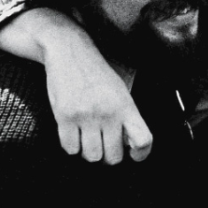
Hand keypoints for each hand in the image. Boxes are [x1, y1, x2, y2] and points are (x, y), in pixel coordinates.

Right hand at [42, 35, 152, 163]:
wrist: (70, 50)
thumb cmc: (96, 72)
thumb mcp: (120, 89)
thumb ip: (126, 115)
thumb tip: (128, 145)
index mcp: (126, 105)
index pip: (143, 140)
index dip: (141, 154)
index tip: (135, 156)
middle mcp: (108, 113)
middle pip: (113, 157)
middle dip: (109, 155)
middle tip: (104, 145)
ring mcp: (85, 116)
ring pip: (91, 156)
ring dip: (89, 151)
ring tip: (88, 137)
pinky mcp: (64, 117)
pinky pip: (69, 148)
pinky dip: (71, 145)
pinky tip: (74, 133)